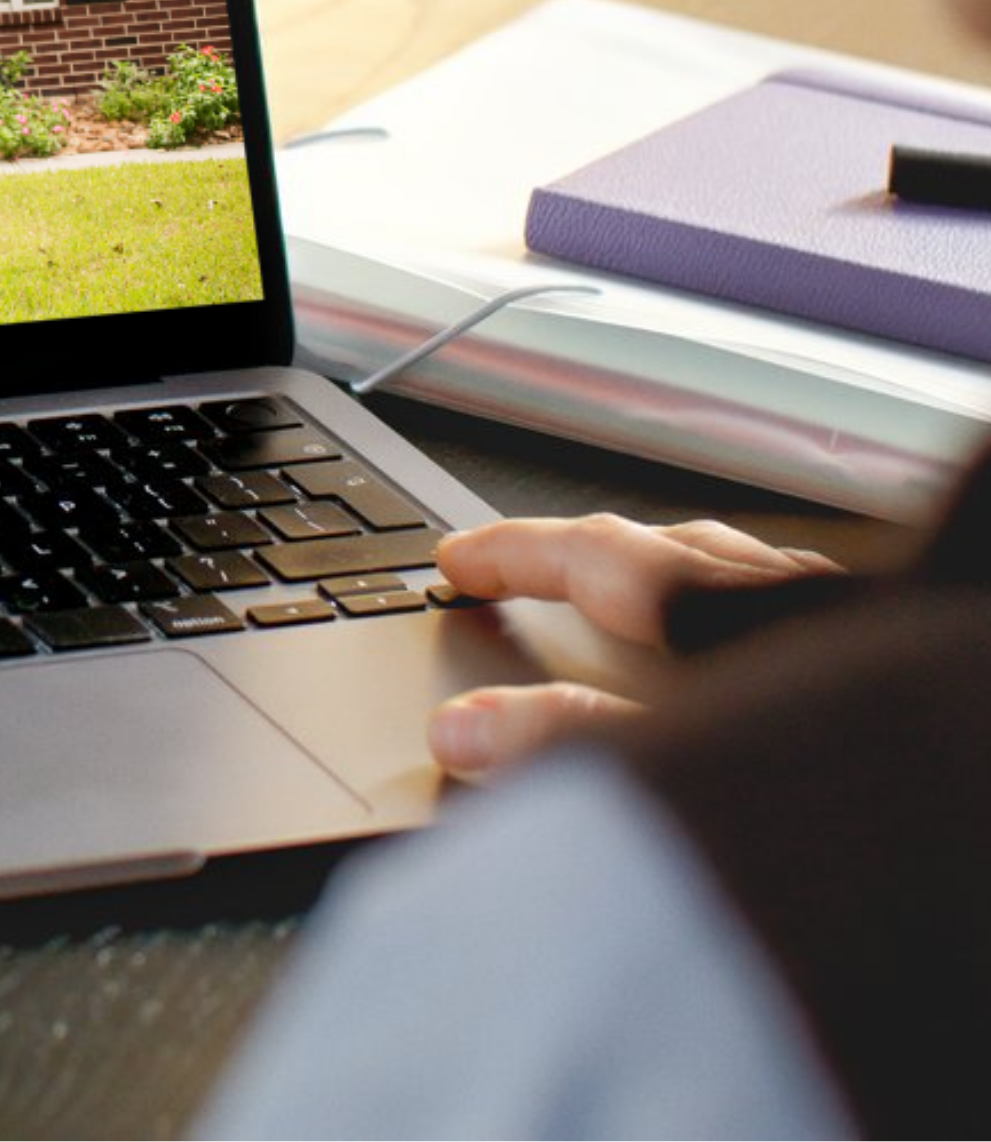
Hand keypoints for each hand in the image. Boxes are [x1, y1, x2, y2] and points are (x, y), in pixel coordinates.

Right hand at [426, 514, 843, 779]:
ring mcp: (855, 620)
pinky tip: (738, 657)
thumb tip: (462, 726)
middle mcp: (793, 596)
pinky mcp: (894, 648)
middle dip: (581, 552)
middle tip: (514, 571)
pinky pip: (791, 602)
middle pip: (666, 544)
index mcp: (729, 611)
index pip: (594, 553)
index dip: (515, 553)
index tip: (459, 562)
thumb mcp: (681, 784)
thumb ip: (566, 745)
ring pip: (739, 566)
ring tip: (616, 602)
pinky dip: (735, 607)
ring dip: (663, 572)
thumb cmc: (848, 810)